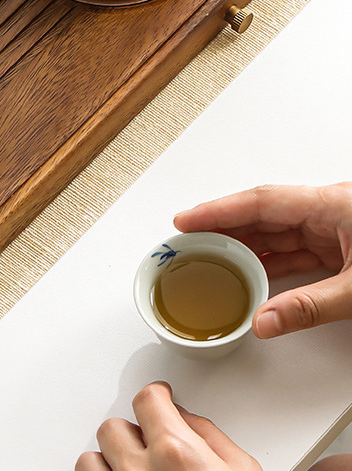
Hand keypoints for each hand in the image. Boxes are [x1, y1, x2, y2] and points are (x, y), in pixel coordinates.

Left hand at [76, 382, 260, 470]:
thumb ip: (210, 438)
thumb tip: (184, 417)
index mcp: (177, 455)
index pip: (147, 400)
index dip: (156, 399)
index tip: (158, 401)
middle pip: (114, 429)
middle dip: (132, 435)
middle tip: (149, 447)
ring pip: (90, 461)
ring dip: (108, 464)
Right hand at [174, 182, 351, 337]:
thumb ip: (310, 307)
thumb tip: (265, 321)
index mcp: (330, 205)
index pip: (261, 201)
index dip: (218, 210)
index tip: (186, 221)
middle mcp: (326, 210)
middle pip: (261, 213)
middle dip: (223, 226)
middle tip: (188, 238)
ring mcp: (333, 227)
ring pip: (275, 231)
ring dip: (244, 245)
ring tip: (210, 255)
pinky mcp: (339, 245)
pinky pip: (293, 248)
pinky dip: (269, 260)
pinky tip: (249, 271)